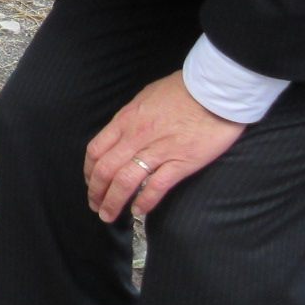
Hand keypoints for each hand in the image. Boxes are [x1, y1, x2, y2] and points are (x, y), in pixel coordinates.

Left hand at [84, 71, 244, 221]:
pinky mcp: (182, 161)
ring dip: (113, 202)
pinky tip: (138, 211)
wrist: (215, 88)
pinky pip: (156, 186)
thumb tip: (121, 132)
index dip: (89, 172)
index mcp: (126, 119)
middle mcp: (137, 136)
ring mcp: (159, 149)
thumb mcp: (146, 97)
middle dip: (96, 193)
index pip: (96, 150)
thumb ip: (132, 117)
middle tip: (96, 207)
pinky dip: (144, 201)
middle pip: (106, 170)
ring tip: (109, 216)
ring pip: (125, 181)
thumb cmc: (183, 89)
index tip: (91, 184)